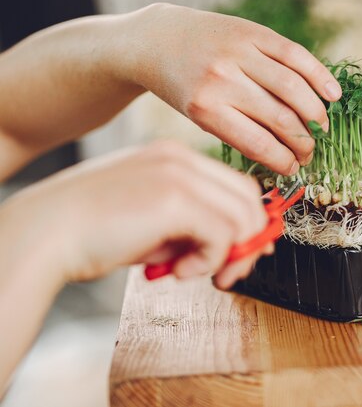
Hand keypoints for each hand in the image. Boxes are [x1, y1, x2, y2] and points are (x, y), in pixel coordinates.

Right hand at [0, 141, 268, 288]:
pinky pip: (223, 235)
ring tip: (191, 270)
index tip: (244, 251)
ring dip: (228, 255)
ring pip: (244, 217)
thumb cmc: (91, 232)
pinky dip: (208, 262)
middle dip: (249, 242)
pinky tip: (177, 270)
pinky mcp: (174, 199)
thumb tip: (238, 247)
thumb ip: (193, 227)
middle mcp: (181, 160)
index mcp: (175, 158)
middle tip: (228, 273)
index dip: (248, 223)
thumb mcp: (152, 223)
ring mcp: (179, 175)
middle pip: (249, 199)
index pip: (236, 186)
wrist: (43, 233)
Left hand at [121, 3, 341, 175]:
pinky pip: (295, 54)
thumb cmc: (182, 86)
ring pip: (293, 87)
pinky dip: (319, 76)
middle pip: (281, 118)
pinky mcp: (253, 32)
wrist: (159, 40)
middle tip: (309, 153)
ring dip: (315, 113)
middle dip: (303, 142)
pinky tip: (332, 94)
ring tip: (322, 129)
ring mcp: (239, 52)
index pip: (259, 143)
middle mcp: (223, 79)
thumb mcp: (198, 116)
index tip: (293, 169)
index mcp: (205, 108)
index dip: (283, 160)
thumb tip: (284, 154)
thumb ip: (236, 132)